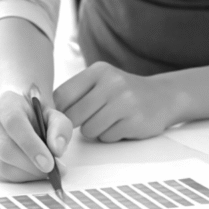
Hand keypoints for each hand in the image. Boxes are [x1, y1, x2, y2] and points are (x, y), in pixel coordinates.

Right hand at [0, 90, 71, 181]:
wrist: (17, 114)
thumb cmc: (35, 115)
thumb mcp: (53, 115)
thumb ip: (60, 128)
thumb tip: (57, 150)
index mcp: (3, 104)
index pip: (14, 124)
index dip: (31, 146)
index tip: (49, 163)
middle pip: (5, 149)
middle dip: (32, 166)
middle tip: (53, 171)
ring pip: (2, 166)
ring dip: (28, 174)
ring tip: (45, 171)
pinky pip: (1, 175)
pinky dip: (21, 178)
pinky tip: (32, 171)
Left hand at [54, 62, 183, 141]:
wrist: (163, 97)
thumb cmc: (123, 93)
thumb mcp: (101, 82)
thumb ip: (77, 93)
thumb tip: (45, 114)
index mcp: (98, 71)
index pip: (62, 95)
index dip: (58, 111)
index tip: (62, 117)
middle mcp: (111, 83)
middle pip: (73, 116)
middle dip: (76, 124)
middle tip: (89, 119)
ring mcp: (125, 102)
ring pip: (89, 130)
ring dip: (95, 131)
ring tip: (110, 120)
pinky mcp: (134, 121)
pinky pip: (107, 137)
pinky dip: (110, 136)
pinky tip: (122, 125)